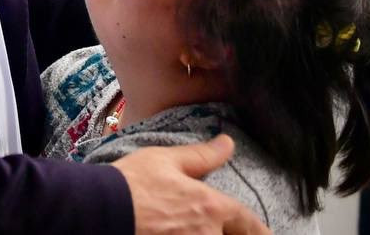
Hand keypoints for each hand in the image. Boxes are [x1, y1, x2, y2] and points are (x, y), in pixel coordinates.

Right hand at [109, 134, 269, 234]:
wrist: (102, 211)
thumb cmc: (132, 182)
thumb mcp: (166, 160)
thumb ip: (202, 155)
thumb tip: (228, 143)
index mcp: (210, 207)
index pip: (247, 222)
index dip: (259, 229)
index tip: (267, 233)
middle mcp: (207, 234)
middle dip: (235, 234)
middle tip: (239, 230)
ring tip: (197, 228)